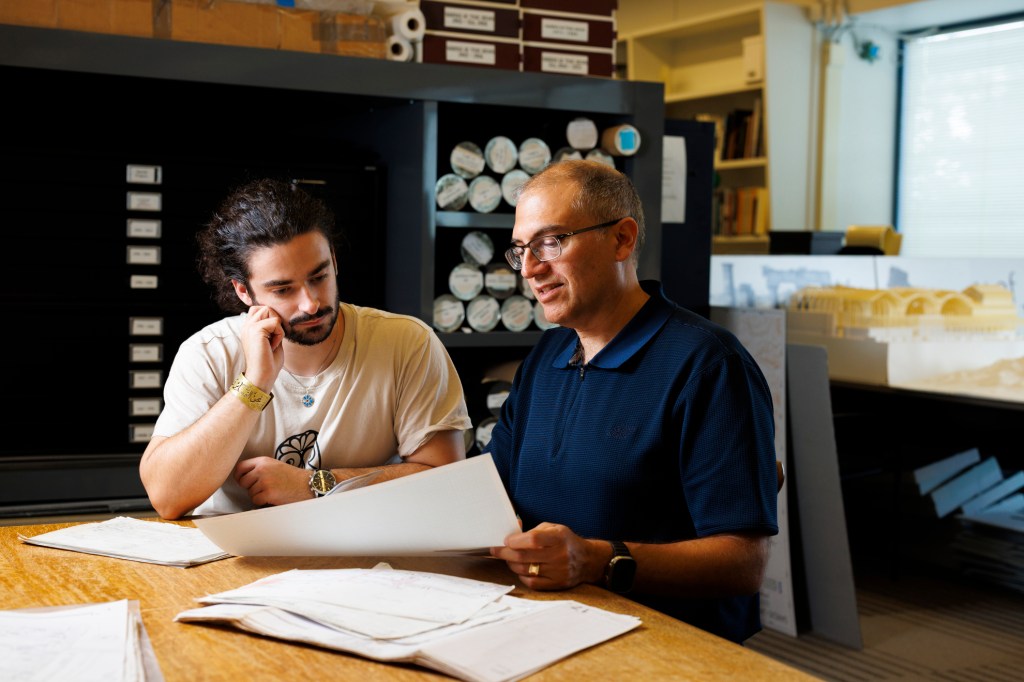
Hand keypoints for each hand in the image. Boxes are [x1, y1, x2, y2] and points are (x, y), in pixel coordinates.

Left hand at [234, 457, 309, 506]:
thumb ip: (260, 467)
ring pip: (250, 493)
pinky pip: (255, 500)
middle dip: (249, 487)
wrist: (307, 484)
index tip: (241, 481)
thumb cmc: (292, 476)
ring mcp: (265, 481)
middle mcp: (262, 469)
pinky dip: (262, 502)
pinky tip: (272, 497)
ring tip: (271, 492)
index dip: (238, 476)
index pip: (240, 467)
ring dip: (258, 495)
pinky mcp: (268, 493)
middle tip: (261, 488)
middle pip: (242, 481)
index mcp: (263, 461)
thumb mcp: (275, 465)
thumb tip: (243, 476)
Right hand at [240, 305, 284, 387]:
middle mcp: (247, 325)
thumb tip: (281, 318)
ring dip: (277, 327)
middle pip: (266, 307)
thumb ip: (273, 328)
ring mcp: (249, 327)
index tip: (274, 335)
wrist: (262, 376)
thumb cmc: (269, 362)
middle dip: (276, 321)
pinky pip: (276, 322)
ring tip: (273, 342)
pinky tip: (273, 346)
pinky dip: (279, 334)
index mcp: (249, 327)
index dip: (271, 317)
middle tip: (274, 339)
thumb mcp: (272, 341)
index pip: (259, 308)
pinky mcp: (256, 330)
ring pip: (270, 311)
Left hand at [490, 522, 604, 590]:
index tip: (506, 540)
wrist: (588, 560)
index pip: (534, 540)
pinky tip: (520, 569)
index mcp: (559, 538)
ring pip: (526, 570)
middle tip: (496, 550)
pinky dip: (522, 575)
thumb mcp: (554, 528)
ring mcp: (558, 572)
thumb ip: (533, 530)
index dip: (516, 540)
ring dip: (512, 564)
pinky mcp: (557, 584)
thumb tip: (513, 529)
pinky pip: (532, 582)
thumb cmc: (565, 541)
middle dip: (506, 553)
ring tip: (508, 558)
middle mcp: (560, 555)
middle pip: (525, 556)